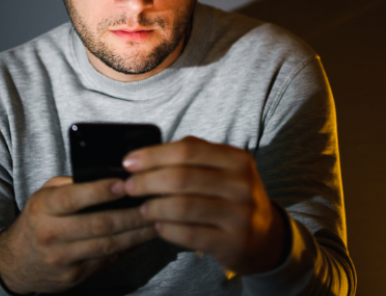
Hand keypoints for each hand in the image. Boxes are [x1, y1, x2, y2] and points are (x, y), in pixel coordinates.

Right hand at [0, 176, 156, 293]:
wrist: (15, 262)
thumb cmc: (38, 219)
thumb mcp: (45, 195)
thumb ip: (71, 185)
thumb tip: (109, 176)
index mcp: (43, 208)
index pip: (73, 198)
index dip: (100, 191)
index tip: (124, 183)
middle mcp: (51, 234)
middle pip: (98, 224)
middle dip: (130, 214)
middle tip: (153, 203)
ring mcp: (62, 259)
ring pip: (107, 245)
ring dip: (136, 233)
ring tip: (156, 220)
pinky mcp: (74, 276)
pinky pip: (106, 260)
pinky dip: (128, 247)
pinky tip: (142, 237)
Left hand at [123, 136, 286, 274]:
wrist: (266, 236)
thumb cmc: (230, 194)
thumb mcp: (221, 168)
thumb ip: (189, 156)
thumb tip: (141, 158)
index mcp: (236, 158)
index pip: (187, 149)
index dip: (153, 155)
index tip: (128, 162)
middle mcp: (241, 184)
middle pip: (181, 178)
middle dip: (146, 181)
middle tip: (127, 186)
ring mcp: (240, 215)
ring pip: (183, 207)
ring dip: (154, 207)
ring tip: (142, 208)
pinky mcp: (233, 243)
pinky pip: (189, 235)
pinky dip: (167, 230)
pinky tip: (158, 226)